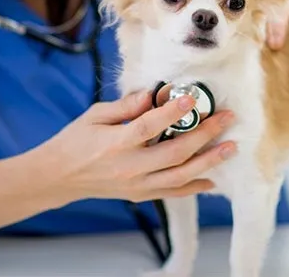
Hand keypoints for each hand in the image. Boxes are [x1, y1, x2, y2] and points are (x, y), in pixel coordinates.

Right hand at [35, 91, 236, 204]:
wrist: (58, 177)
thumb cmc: (75, 140)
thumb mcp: (95, 115)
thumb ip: (126, 106)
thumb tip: (154, 93)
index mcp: (116, 143)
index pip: (150, 126)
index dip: (173, 112)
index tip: (193, 97)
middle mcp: (130, 167)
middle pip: (175, 152)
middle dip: (205, 134)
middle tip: (227, 118)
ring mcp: (137, 184)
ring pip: (180, 176)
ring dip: (209, 161)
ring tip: (230, 148)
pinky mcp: (140, 195)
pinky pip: (172, 192)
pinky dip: (194, 187)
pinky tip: (213, 178)